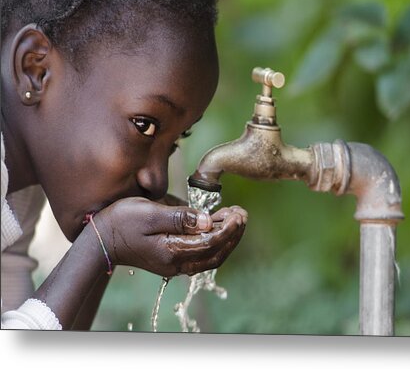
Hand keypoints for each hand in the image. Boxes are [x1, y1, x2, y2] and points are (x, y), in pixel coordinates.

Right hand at [87, 197, 246, 276]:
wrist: (100, 240)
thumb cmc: (121, 222)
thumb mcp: (150, 214)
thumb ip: (180, 218)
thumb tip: (208, 221)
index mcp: (172, 252)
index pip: (211, 243)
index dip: (229, 229)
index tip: (239, 214)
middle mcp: (177, 263)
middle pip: (216, 253)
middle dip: (233, 234)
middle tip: (242, 214)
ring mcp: (175, 263)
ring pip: (211, 256)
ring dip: (227, 238)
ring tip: (235, 217)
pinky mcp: (172, 258)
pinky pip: (201, 254)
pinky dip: (215, 241)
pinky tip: (218, 225)